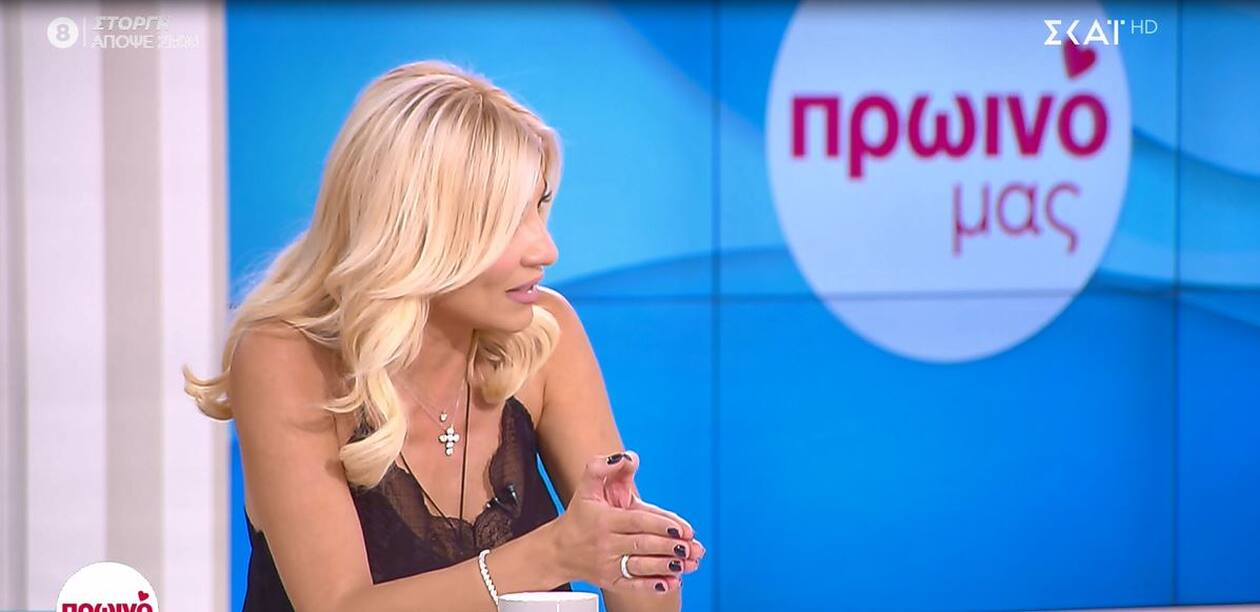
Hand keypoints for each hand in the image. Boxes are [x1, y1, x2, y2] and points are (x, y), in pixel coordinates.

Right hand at [551, 452, 700, 594]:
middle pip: (643, 545)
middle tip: (693, 547)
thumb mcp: (586, 487)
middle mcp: (606, 544)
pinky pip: (634, 585)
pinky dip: (654, 585)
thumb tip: (628, 457)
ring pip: (641, 566)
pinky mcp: (610, 581)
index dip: (661, 524)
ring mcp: (608, 565)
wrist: (558, 551)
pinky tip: (674, 582)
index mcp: (604, 519)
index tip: (683, 528)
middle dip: (671, 546)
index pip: (637, 521)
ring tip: (690, 562)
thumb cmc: (579, 516)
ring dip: (668, 565)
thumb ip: (603, 467)